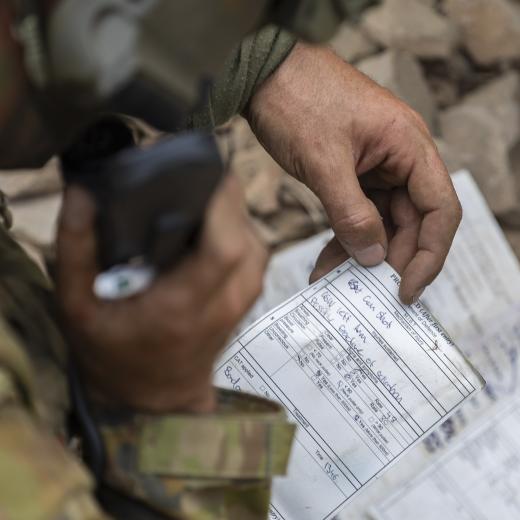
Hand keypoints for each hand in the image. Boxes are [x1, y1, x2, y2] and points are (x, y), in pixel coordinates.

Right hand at [56, 175, 266, 412]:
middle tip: (196, 179)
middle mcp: (223, 303)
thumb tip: (82, 195)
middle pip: (246, 237)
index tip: (204, 171)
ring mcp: (242, 302)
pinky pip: (257, 252)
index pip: (224, 246)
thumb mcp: (77, 305)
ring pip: (257, 241)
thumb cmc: (114, 351)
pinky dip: (240, 231)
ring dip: (234, 215)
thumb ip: (76, 249)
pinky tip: (213, 226)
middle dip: (227, 199)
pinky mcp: (248, 298)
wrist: (154, 396)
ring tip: (202, 201)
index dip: (223, 203)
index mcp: (182, 306)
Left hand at [247, 43, 461, 303]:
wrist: (264, 76)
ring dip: (362, 253)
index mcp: (409, 147)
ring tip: (336, 280)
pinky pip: (358, 214)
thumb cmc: (297, 101)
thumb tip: (373, 257)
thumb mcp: (324, 161)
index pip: (439, 210)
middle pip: (411, 222)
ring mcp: (376, 167)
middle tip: (366, 292)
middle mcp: (400, 159)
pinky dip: (345, 237)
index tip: (406, 289)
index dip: (429, 254)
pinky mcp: (353, 174)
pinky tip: (327, 260)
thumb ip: (351, 212)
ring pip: (382, 222)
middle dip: (389, 259)